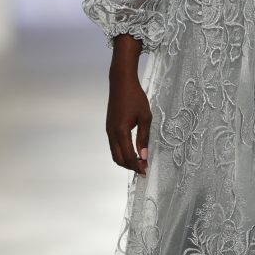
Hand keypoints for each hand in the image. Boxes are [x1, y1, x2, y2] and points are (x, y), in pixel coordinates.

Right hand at [106, 35, 150, 175]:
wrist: (121, 83)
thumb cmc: (135, 97)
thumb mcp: (145, 117)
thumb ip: (144, 137)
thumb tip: (143, 155)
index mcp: (121, 131)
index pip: (128, 156)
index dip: (137, 166)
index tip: (146, 171)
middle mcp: (112, 133)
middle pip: (119, 159)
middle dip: (130, 166)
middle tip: (143, 168)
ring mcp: (108, 130)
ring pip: (115, 153)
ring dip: (126, 160)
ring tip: (139, 162)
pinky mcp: (109, 127)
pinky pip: (113, 146)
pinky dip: (122, 153)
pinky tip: (132, 151)